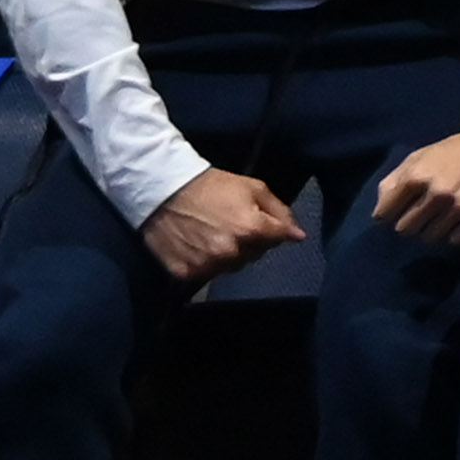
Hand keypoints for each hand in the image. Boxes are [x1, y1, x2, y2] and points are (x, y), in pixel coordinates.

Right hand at [138, 168, 309, 285]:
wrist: (161, 190)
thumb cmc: (210, 185)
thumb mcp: (252, 187)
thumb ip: (280, 212)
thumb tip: (298, 235)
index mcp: (250, 230)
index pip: (279, 239)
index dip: (275, 229)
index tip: (265, 223)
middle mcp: (230, 252)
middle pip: (255, 255)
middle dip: (251, 242)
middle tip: (233, 223)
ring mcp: (207, 265)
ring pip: (231, 267)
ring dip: (230, 255)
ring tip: (214, 234)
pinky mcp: (185, 273)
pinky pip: (206, 274)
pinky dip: (206, 262)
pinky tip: (198, 244)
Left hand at [369, 127, 459, 248]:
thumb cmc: (456, 150)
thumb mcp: (420, 156)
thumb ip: (395, 180)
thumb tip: (379, 212)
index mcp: (416, 175)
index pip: (385, 213)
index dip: (388, 214)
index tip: (397, 212)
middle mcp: (436, 192)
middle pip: (406, 229)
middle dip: (412, 223)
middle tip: (424, 214)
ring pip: (430, 237)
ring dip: (434, 230)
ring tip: (444, 216)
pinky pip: (456, 240)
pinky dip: (456, 234)